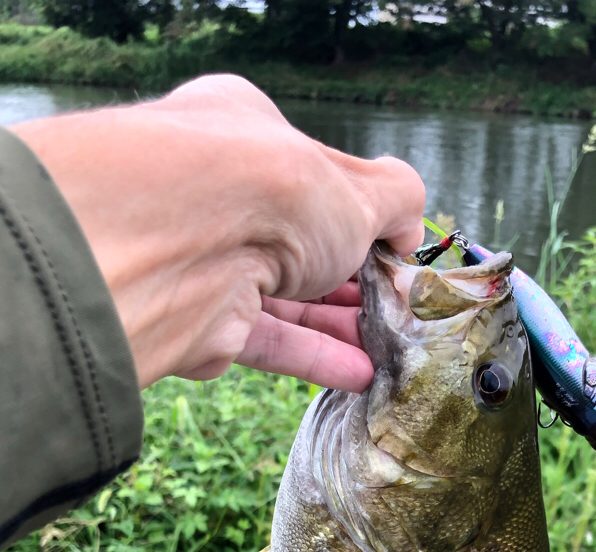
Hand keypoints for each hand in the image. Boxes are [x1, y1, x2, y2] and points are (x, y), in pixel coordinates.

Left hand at [12, 75, 424, 389]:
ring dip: (339, 324)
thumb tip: (407, 230)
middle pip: (298, 241)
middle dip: (351, 278)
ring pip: (284, 296)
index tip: (396, 250)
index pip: (310, 173)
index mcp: (245, 133)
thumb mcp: (362, 189)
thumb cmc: (277, 191)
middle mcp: (217, 191)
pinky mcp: (201, 319)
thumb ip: (397, 201)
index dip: (359, 213)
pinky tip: (360, 374)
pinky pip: (267, 339)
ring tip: (390, 348)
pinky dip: (313, 356)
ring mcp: (205, 257)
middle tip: (395, 307)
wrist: (188, 246)